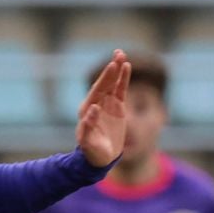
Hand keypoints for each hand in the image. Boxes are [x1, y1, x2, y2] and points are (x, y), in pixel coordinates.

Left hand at [75, 51, 130, 167]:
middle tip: (118, 55)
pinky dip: (123, 79)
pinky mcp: (116, 106)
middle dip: (111, 70)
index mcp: (87, 109)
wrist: (100, 158)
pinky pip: (120, 90)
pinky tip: (126, 66)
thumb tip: (93, 108)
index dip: (105, 79)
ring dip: (117, 69)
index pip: (97, 90)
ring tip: (122, 54)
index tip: (112, 67)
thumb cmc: (91, 151)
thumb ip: (88, 126)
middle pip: (105, 83)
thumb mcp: (88, 142)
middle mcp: (96, 102)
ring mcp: (106, 103)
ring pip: (112, 83)